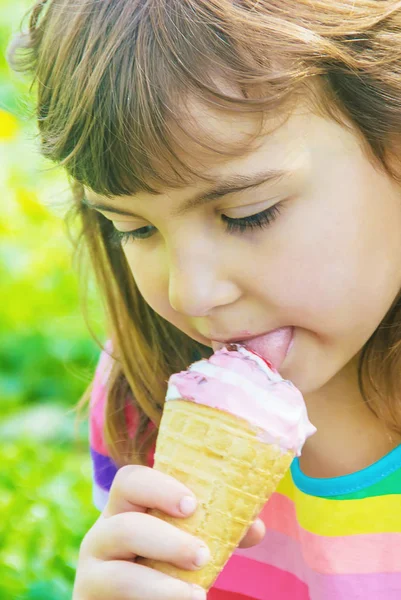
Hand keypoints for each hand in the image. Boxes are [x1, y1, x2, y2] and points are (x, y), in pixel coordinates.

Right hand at [73, 465, 264, 599]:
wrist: (140, 599)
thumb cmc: (164, 563)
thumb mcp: (187, 542)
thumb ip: (219, 529)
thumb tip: (255, 528)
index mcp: (127, 508)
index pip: (131, 481)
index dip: (159, 488)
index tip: (192, 505)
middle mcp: (103, 534)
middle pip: (123, 526)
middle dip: (167, 541)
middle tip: (203, 555)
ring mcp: (93, 572)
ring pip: (118, 574)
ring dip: (161, 585)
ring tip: (196, 596)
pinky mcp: (92, 599)